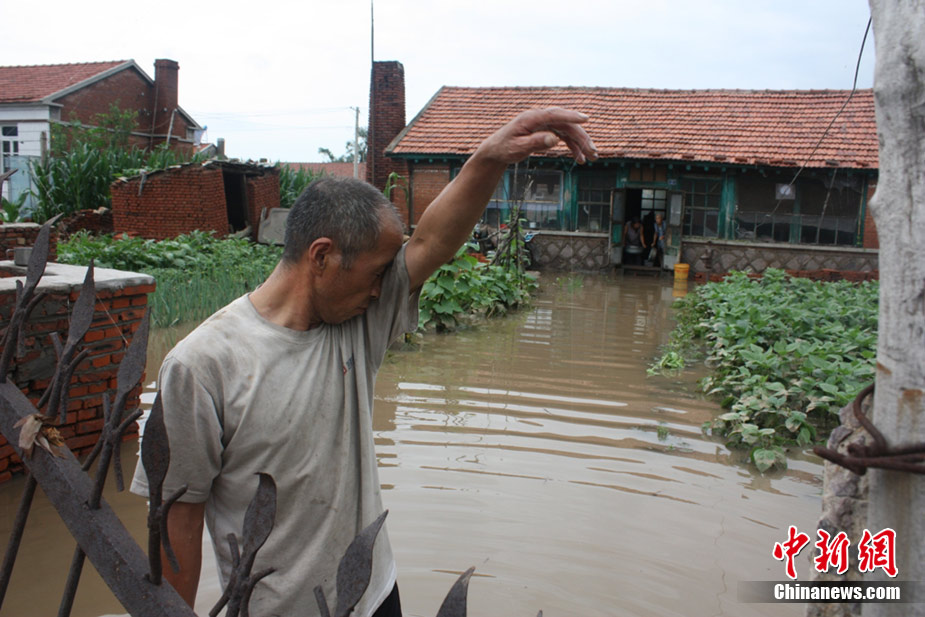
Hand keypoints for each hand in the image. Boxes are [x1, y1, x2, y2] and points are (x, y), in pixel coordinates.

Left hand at [474, 108, 598, 164]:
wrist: (497, 150)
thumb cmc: (505, 148)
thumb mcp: (518, 147)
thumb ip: (536, 142)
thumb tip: (554, 138)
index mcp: (531, 118)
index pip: (554, 114)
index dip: (571, 116)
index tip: (585, 119)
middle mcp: (540, 118)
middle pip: (566, 124)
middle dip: (581, 137)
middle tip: (593, 150)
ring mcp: (544, 124)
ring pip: (568, 131)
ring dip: (581, 143)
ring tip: (592, 157)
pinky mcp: (546, 131)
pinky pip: (563, 137)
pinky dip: (573, 147)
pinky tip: (580, 158)